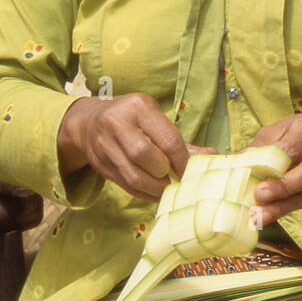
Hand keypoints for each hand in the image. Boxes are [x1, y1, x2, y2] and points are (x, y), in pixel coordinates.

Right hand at [57, 93, 193, 201]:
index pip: (167, 139)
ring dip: (155, 188)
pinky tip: (153, 192)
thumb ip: (181, 141)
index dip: (181, 160)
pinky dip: (144, 193)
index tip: (187, 170)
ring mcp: (105, 145)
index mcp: (138, 107)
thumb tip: (213, 157)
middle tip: (173, 177)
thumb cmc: (132, 118)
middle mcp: (117, 123)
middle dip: (164, 172)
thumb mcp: (154, 118)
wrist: (88, 122)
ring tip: (165, 187)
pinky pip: (126, 185)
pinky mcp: (100, 165)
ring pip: (134, 176)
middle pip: (146, 156)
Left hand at [247, 114, 301, 224]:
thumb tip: (239, 162)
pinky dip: (283, 210)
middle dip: (283, 187)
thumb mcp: (279, 131)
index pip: (294, 147)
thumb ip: (262, 145)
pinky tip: (267, 215)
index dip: (275, 162)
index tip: (256, 173)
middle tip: (259, 195)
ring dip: (281, 207)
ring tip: (259, 215)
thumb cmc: (298, 136)